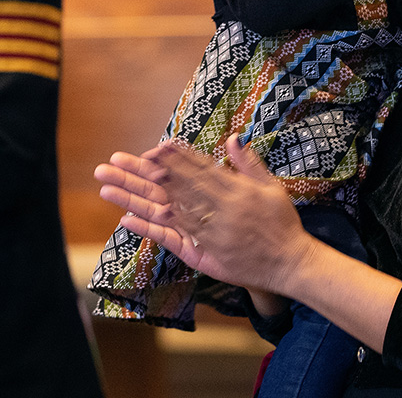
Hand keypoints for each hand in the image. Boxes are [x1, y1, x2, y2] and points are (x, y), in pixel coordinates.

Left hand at [95, 135, 314, 297]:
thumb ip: (248, 163)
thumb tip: (232, 137)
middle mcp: (220, 208)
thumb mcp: (271, 187)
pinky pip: (172, 239)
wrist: (290, 264)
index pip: (197, 169)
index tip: (155, 147)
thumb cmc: (282, 223)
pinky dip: (149, 229)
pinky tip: (126, 220)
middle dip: (145, 172)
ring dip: (139, 197)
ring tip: (111, 185)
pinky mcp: (204, 252)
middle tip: (117, 161)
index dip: (175, 158)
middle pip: (175, 186)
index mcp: (235, 189)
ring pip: (168, 210)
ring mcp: (210, 232)